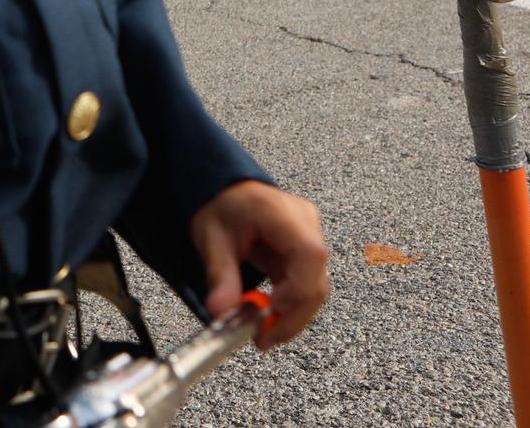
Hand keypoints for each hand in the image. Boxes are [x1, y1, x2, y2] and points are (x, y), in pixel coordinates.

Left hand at [190, 179, 330, 349]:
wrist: (224, 191)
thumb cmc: (221, 206)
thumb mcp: (211, 238)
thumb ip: (220, 275)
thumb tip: (221, 311)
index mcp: (282, 213)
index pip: (310, 253)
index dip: (298, 288)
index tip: (272, 309)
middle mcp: (304, 224)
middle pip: (317, 278)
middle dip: (293, 316)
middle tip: (264, 339)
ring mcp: (309, 238)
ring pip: (316, 288)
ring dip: (293, 317)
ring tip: (264, 335)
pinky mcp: (304, 254)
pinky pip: (306, 286)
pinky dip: (290, 308)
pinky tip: (270, 321)